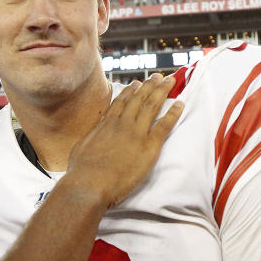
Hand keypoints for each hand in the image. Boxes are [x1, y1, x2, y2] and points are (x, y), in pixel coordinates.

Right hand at [66, 74, 183, 208]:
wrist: (90, 184)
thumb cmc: (81, 171)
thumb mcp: (81, 147)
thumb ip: (92, 137)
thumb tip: (94, 134)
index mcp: (106, 124)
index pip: (121, 102)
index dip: (131, 92)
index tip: (137, 84)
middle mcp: (122, 124)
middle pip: (139, 99)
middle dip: (150, 86)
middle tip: (158, 76)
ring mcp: (136, 133)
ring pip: (152, 106)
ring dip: (162, 91)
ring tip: (170, 81)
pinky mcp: (149, 146)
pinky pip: (164, 125)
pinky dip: (173, 112)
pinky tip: (180, 103)